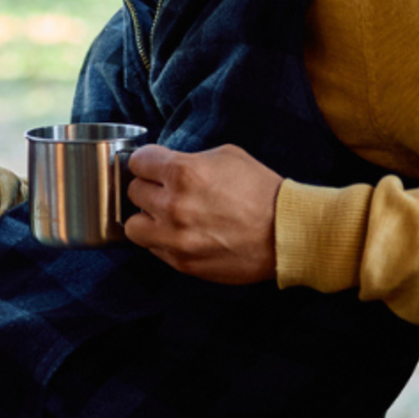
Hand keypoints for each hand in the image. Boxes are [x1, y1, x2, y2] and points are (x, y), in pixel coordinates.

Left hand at [124, 144, 281, 283]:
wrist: (286, 233)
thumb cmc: (261, 191)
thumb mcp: (226, 156)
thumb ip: (189, 159)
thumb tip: (166, 166)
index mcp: (182, 172)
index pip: (137, 161)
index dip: (147, 162)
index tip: (153, 166)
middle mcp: (172, 205)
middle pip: (132, 191)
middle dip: (149, 188)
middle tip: (165, 190)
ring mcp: (175, 238)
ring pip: (133, 226)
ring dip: (147, 218)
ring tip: (166, 216)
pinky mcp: (181, 262)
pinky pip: (153, 249)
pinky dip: (162, 240)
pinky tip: (183, 234)